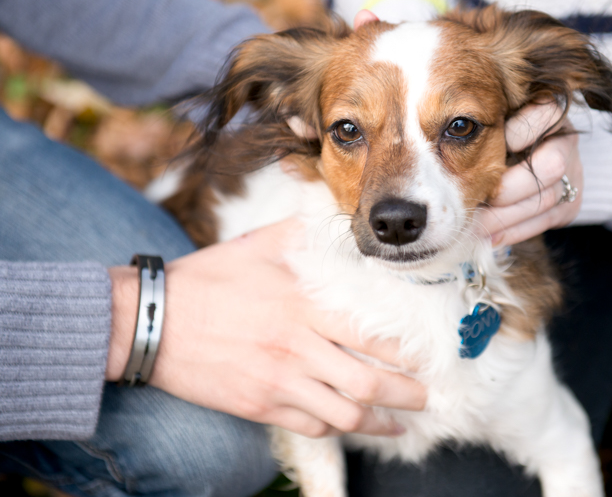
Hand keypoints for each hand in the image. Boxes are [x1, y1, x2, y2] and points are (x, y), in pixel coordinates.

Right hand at [107, 219, 425, 437]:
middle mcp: (297, 348)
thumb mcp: (259, 245)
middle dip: (407, 395)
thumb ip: (303, 234)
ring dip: (380, 423)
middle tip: (428, 396)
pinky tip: (353, 428)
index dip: (406, 351)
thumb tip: (337, 216)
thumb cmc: (207, 279)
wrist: (149, 321)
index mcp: (303, 306)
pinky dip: (338, 430)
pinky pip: (310, 426)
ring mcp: (278, 382)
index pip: (371, 335)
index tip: (428, 354)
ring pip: (343, 414)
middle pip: (367, 383)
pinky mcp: (259, 406)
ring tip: (402, 423)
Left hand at [475, 103, 582, 245]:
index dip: (520, 132)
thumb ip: (485, 126)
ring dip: (507, 217)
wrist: (535, 157)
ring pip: (546, 199)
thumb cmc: (502, 135)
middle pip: (550, 166)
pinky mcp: (571, 205)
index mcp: (549, 113)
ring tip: (475, 225)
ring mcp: (573, 175)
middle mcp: (566, 142)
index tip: (496, 144)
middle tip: (475, 200)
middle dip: (508, 189)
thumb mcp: (496, 121)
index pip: (545, 114)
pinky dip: (514, 232)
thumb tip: (446, 137)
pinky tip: (490, 237)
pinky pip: (545, 222)